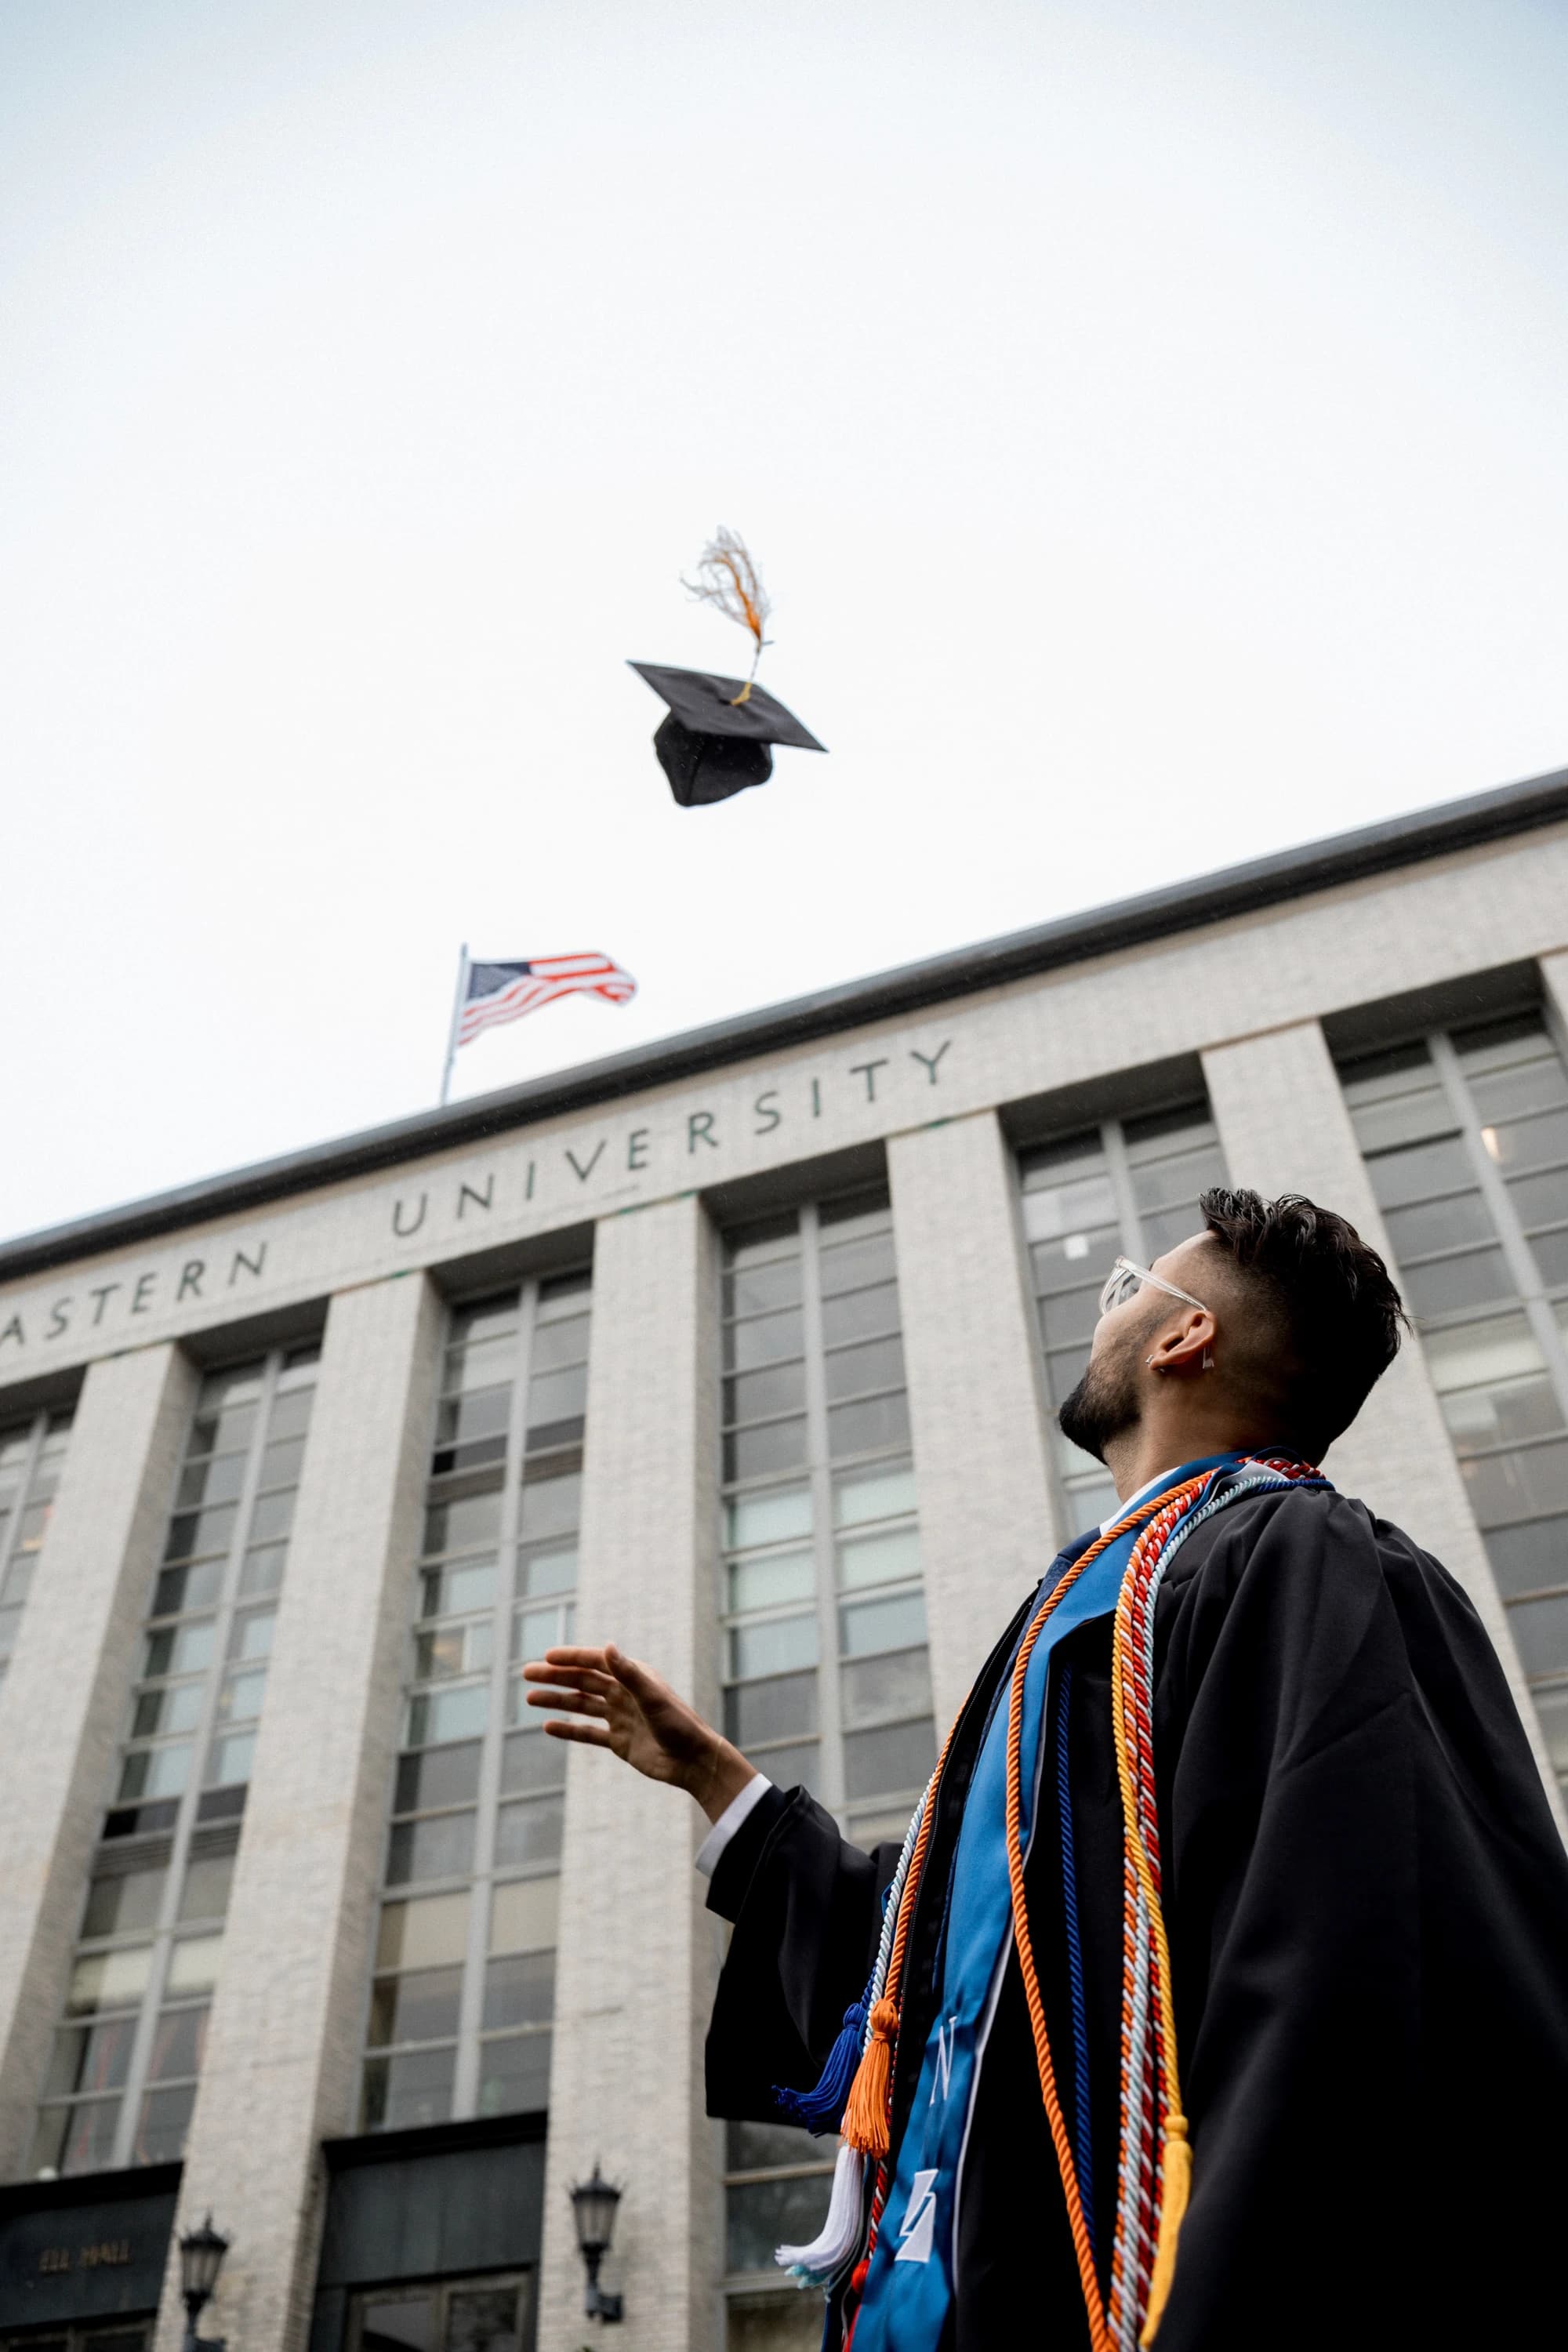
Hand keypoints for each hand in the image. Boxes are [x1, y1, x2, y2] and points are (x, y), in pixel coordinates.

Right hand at [521, 1644, 755, 1823]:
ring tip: (530, 1697)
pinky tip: (548, 1726)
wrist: (693, 1762)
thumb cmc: (679, 1725)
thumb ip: (629, 1673)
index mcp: (633, 1676)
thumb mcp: (652, 1697)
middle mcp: (624, 1693)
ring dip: (557, 1700)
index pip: (595, 1661)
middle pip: (583, 1681)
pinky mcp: (619, 1741)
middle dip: (555, 1676)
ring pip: (581, 1705)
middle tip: (527, 1674)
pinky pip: (588, 1732)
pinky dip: (568, 1729)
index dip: (570, 1657)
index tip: (546, 1656)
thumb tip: (607, 1646)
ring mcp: (620, 1717)